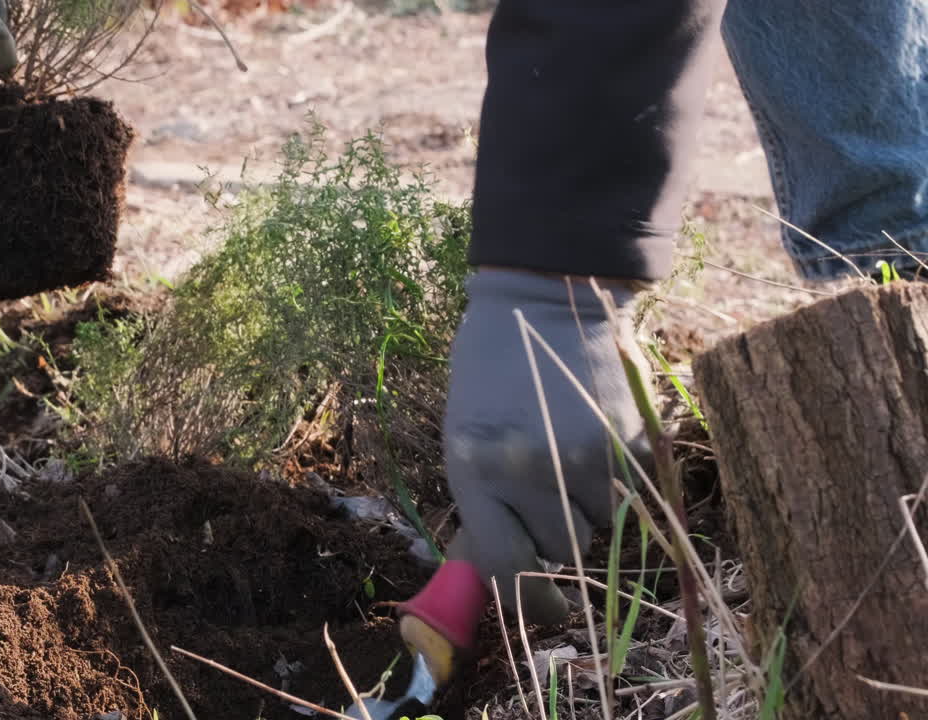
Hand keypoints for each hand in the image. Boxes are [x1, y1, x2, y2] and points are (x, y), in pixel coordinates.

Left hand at [436, 268, 648, 626]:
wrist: (544, 301)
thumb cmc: (488, 372)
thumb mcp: (462, 438)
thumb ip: (480, 505)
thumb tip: (492, 574)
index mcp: (477, 472)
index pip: (508, 569)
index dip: (527, 602)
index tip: (545, 610)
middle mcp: (533, 472)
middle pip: (561, 551)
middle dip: (550, 534)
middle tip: (538, 492)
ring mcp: (587, 458)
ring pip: (597, 524)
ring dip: (581, 505)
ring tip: (562, 452)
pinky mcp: (629, 442)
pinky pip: (625, 494)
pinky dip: (609, 480)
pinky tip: (588, 437)